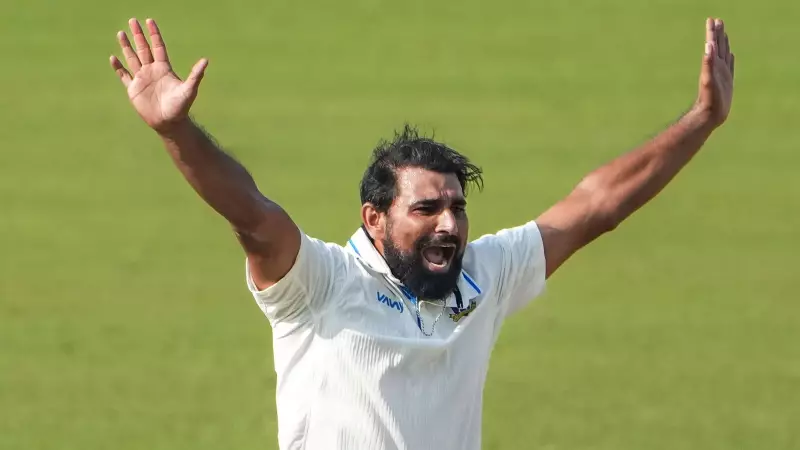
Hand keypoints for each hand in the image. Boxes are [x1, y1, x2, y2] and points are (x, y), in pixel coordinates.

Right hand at [110, 18, 207, 133]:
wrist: (169, 123)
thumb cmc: (181, 107)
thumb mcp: (189, 90)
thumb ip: (196, 75)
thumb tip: (206, 60)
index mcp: (164, 68)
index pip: (158, 47)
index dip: (154, 34)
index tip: (150, 21)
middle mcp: (152, 71)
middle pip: (143, 49)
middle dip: (138, 35)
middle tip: (132, 20)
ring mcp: (142, 79)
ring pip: (132, 58)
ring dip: (126, 46)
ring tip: (121, 33)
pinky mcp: (133, 89)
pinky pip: (124, 76)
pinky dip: (118, 67)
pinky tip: (113, 58)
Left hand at [693, 17, 734, 127]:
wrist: (709, 115)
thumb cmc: (708, 99)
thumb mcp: (708, 80)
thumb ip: (708, 63)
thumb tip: (708, 46)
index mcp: (712, 64)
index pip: (712, 44)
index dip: (712, 32)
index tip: (711, 20)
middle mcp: (717, 67)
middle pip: (718, 46)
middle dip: (717, 33)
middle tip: (717, 21)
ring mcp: (721, 74)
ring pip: (723, 54)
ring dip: (723, 43)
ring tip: (723, 33)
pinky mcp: (727, 81)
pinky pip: (729, 66)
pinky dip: (729, 59)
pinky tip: (730, 55)